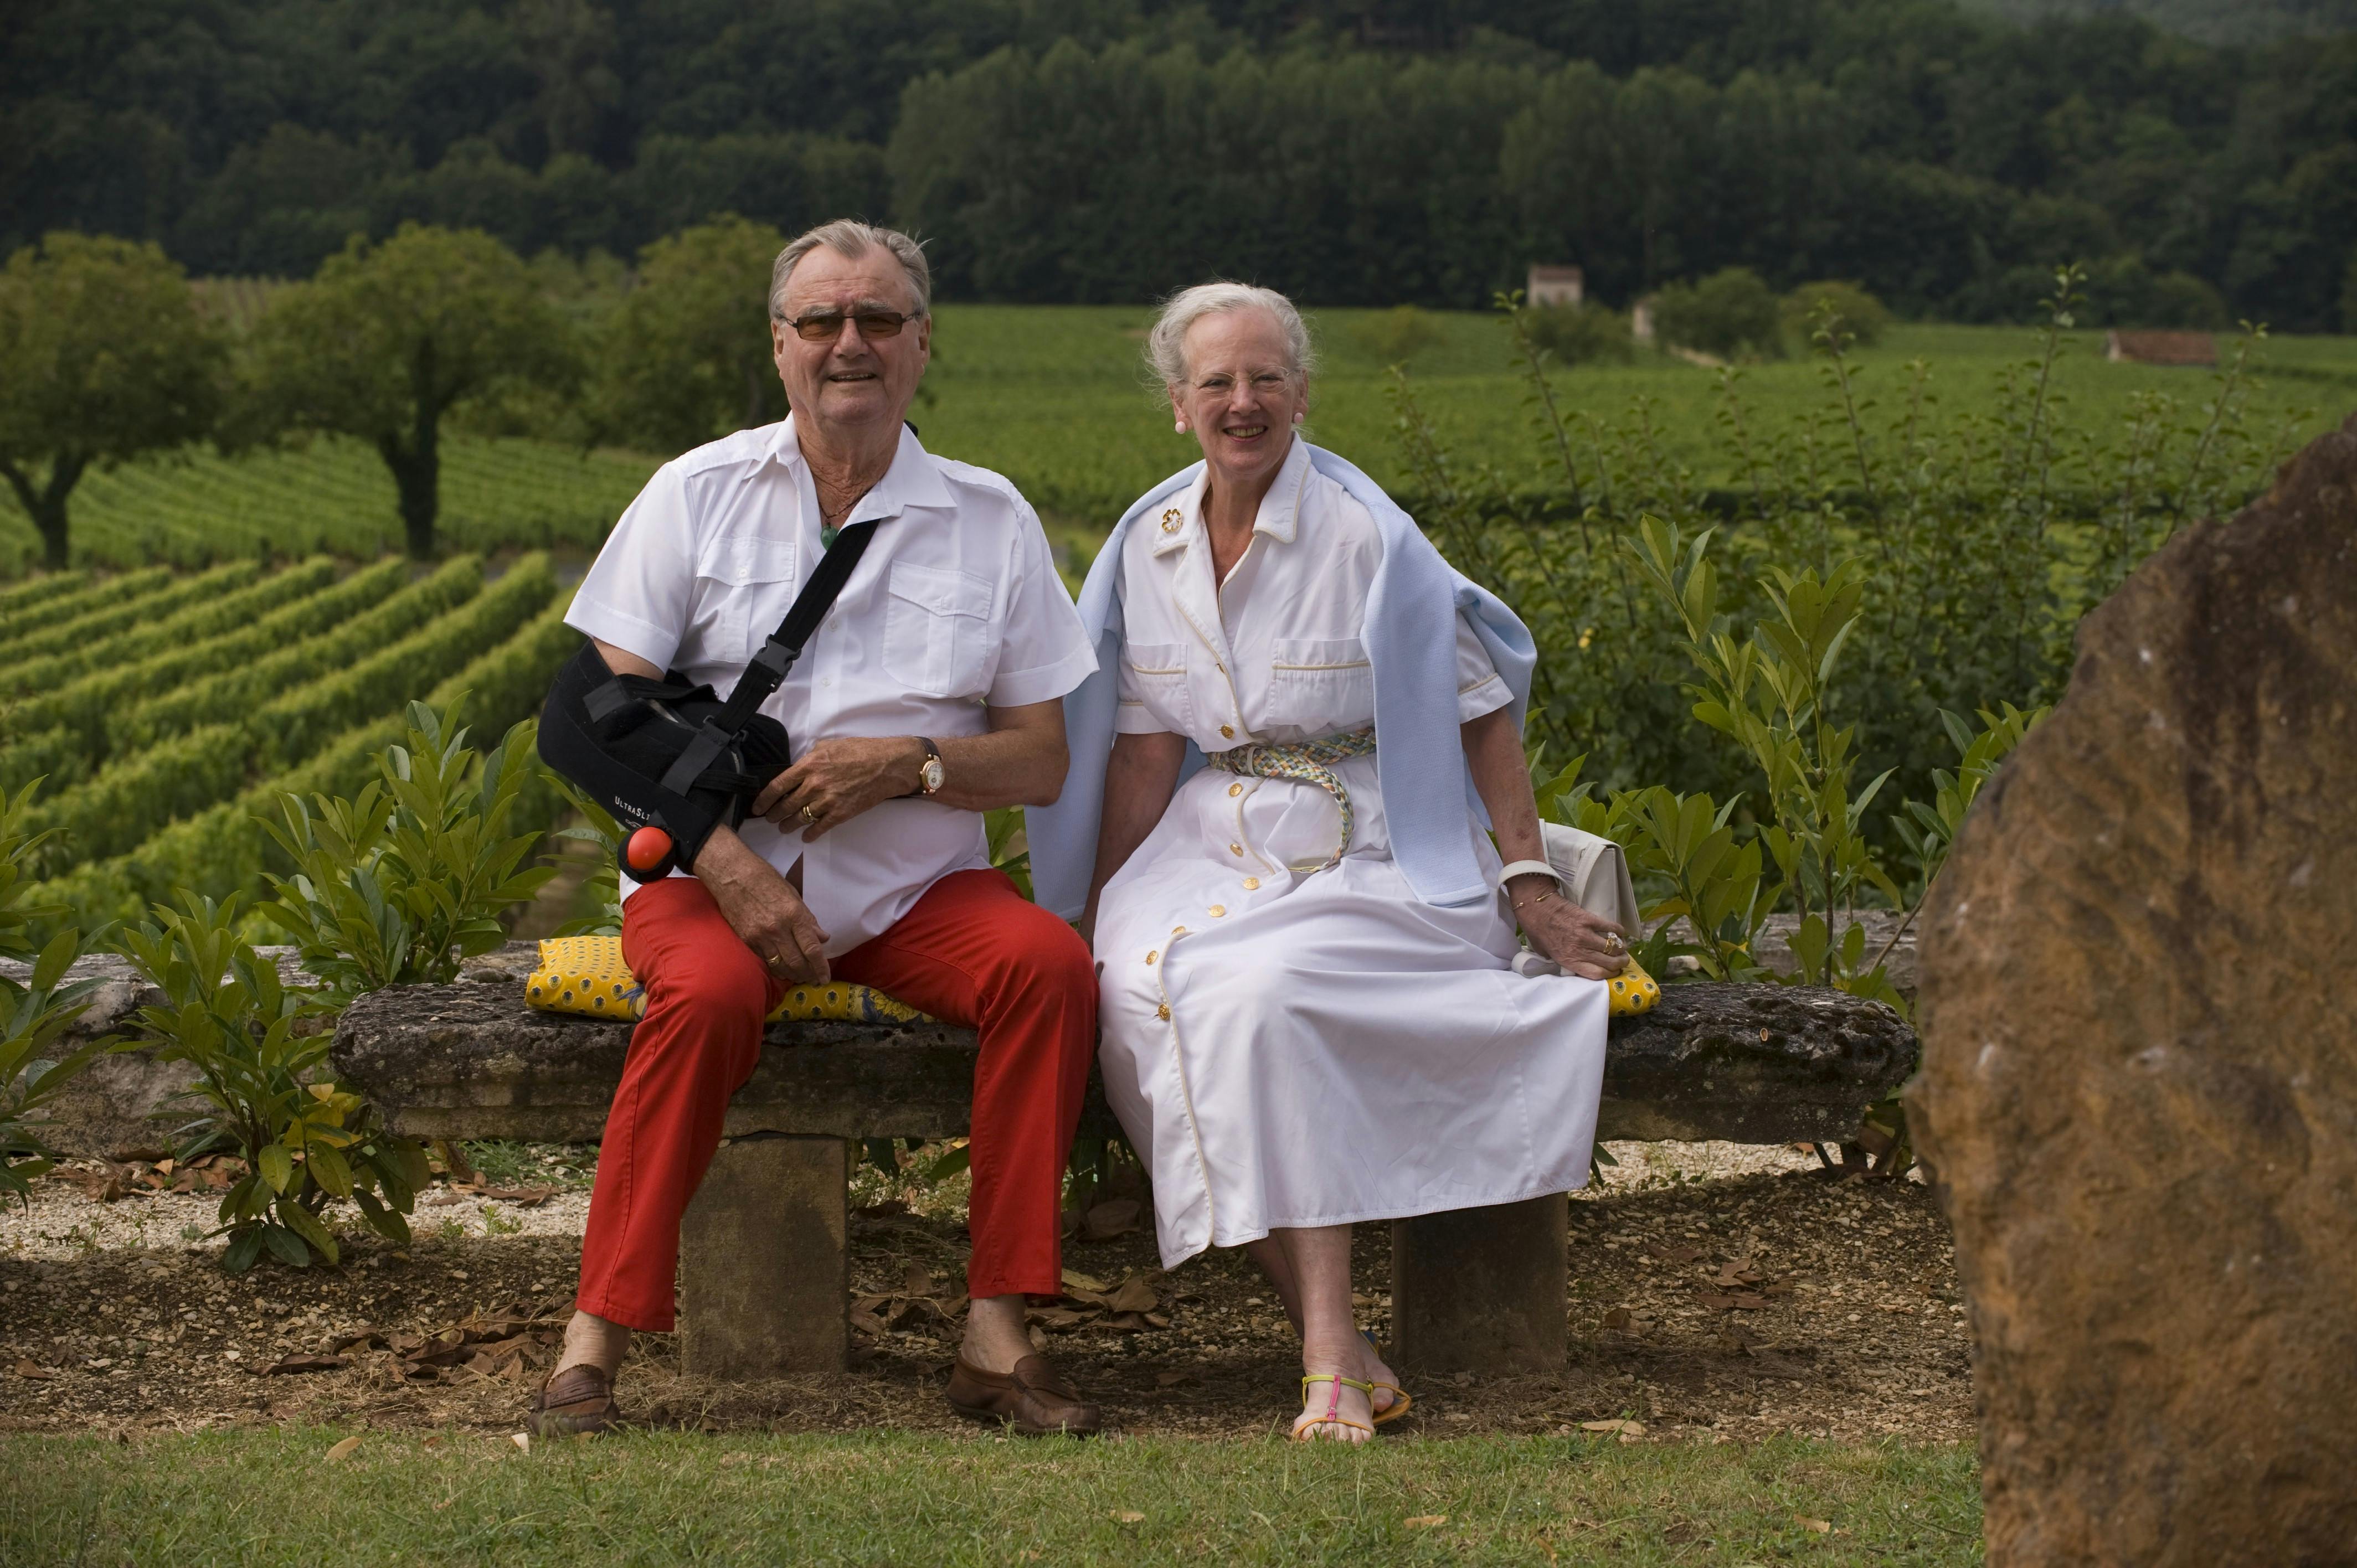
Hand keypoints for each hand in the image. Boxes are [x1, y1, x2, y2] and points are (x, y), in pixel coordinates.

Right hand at [693, 828, 830, 983]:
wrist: (731, 875)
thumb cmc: (766, 879)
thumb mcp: (793, 895)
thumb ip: (808, 919)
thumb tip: (822, 938)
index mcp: (793, 915)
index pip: (811, 948)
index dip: (820, 967)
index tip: (825, 978)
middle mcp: (778, 929)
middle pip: (797, 962)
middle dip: (808, 975)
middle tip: (814, 980)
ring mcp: (760, 937)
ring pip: (781, 966)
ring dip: (793, 975)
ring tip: (801, 977)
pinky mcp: (747, 940)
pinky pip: (765, 960)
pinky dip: (777, 968)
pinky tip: (783, 970)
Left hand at [752, 736, 925, 839]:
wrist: (887, 765)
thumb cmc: (860, 751)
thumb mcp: (829, 746)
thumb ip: (810, 759)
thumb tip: (797, 770)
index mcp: (809, 765)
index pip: (777, 785)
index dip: (763, 799)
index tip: (757, 807)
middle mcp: (815, 784)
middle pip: (786, 805)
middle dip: (774, 814)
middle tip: (769, 818)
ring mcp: (828, 801)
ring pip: (799, 818)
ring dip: (788, 825)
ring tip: (784, 827)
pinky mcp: (841, 813)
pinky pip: (819, 828)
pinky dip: (809, 834)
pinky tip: (805, 836)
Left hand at [1510, 876, 1628, 980]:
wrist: (1536, 907)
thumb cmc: (1539, 931)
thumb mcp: (1546, 954)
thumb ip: (1561, 960)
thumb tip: (1572, 964)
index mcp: (1569, 961)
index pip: (1598, 975)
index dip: (1610, 975)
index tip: (1614, 971)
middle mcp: (1579, 950)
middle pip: (1610, 963)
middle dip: (1621, 963)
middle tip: (1623, 960)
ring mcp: (1586, 934)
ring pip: (1614, 947)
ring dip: (1622, 949)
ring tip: (1622, 947)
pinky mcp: (1590, 919)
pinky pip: (1611, 928)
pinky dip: (1619, 931)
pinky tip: (1620, 933)